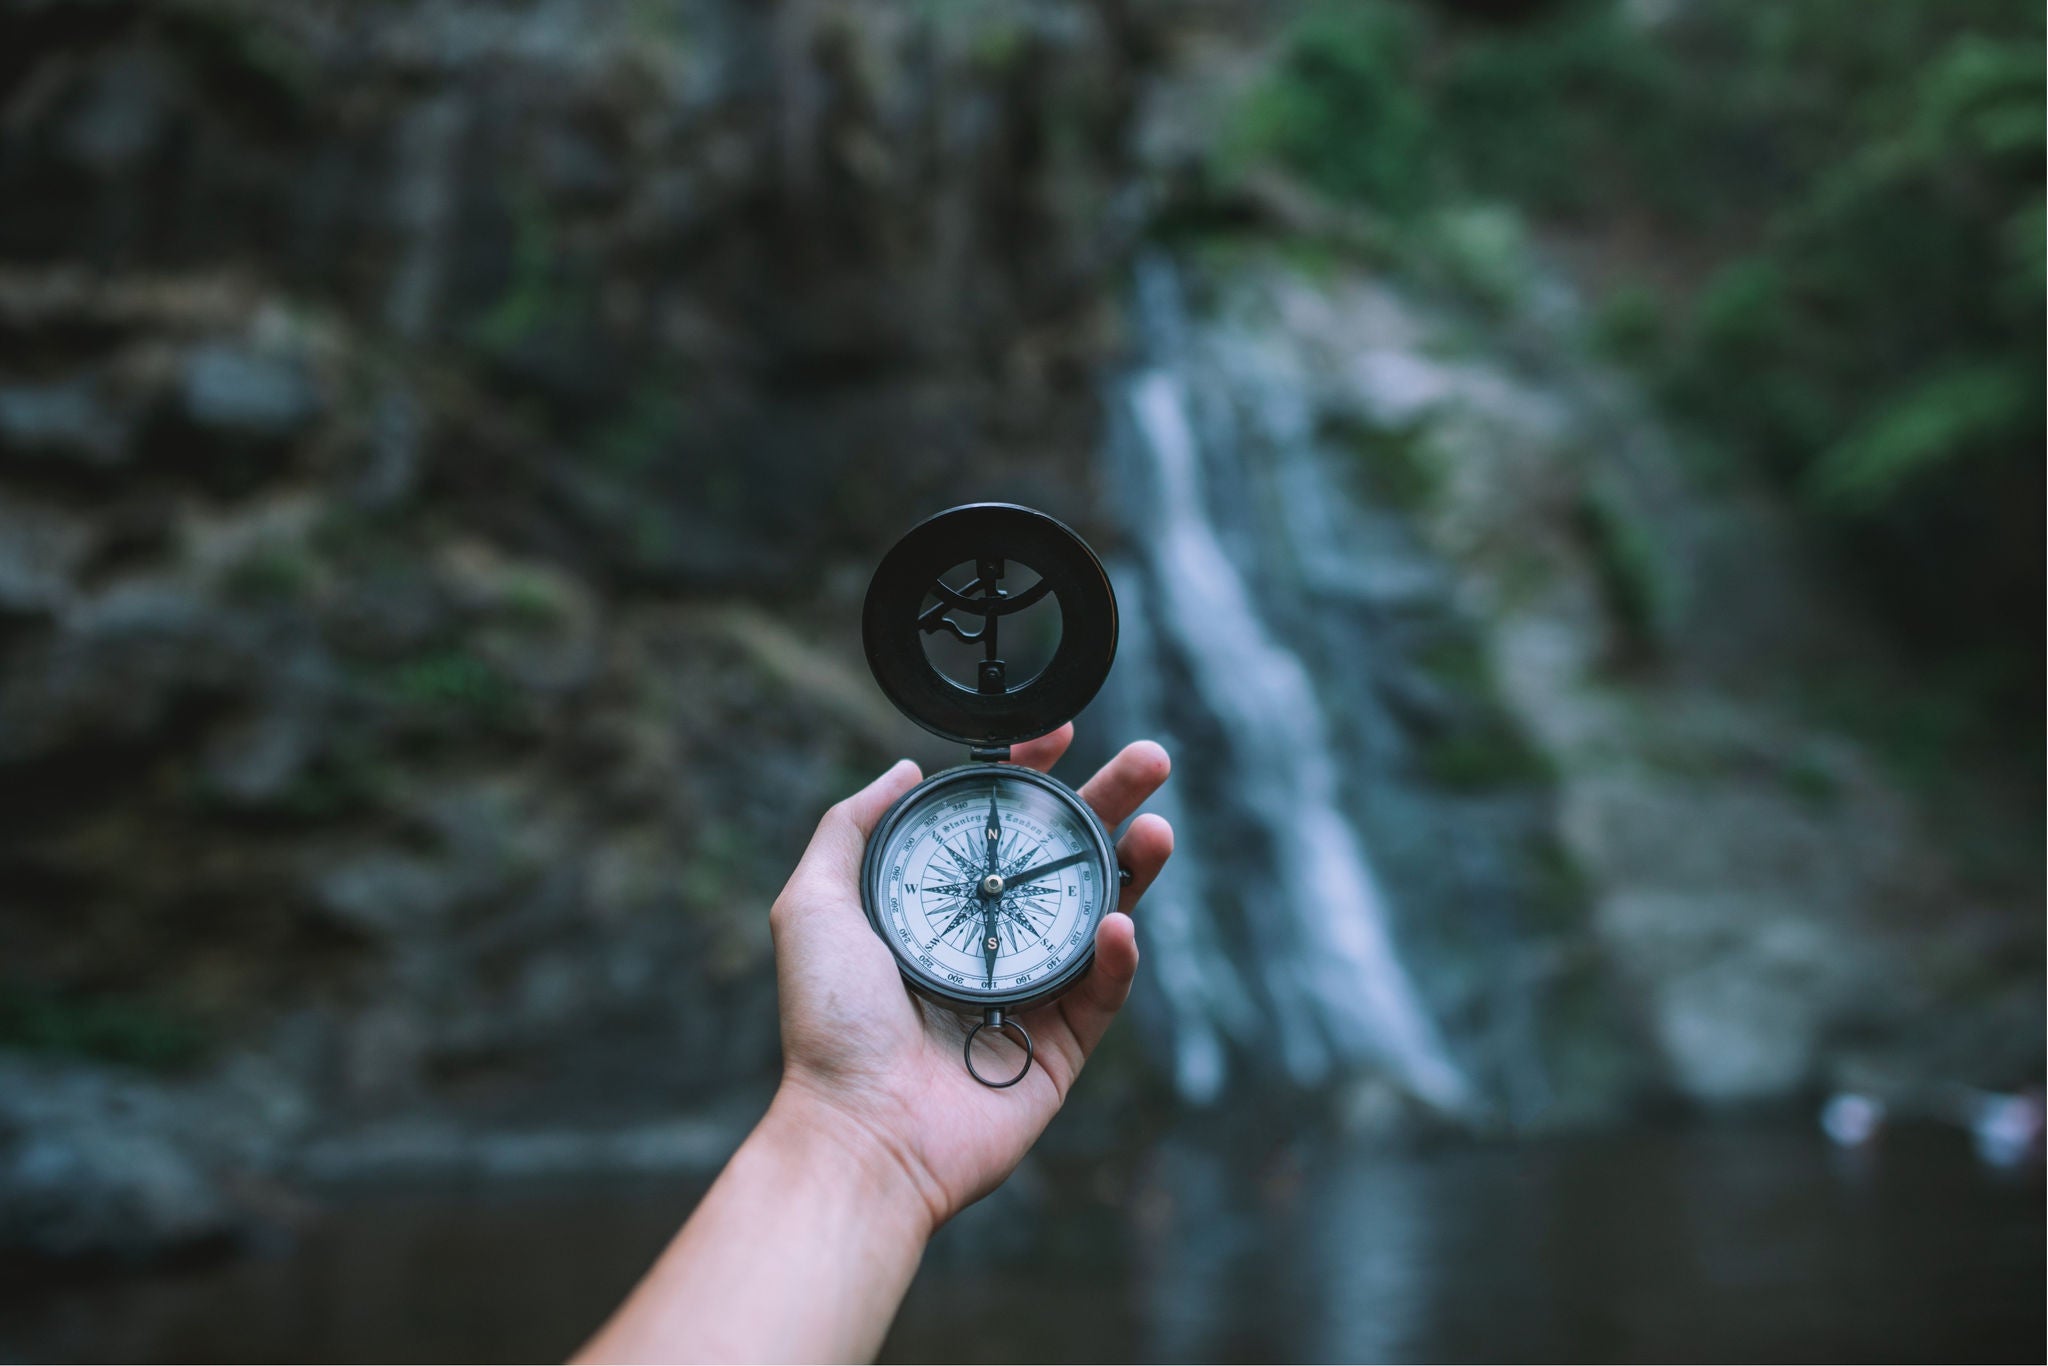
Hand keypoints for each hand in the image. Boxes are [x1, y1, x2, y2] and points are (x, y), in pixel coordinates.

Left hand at [769, 723, 1172, 1230]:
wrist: (859, 1130)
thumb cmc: (829, 1023)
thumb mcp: (813, 903)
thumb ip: (851, 828)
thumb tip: (904, 769)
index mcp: (938, 907)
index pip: (998, 828)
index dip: (1032, 779)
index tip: (1062, 733)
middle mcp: (988, 942)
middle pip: (1063, 859)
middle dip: (1109, 807)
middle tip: (1150, 762)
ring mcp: (1029, 994)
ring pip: (1098, 917)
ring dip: (1132, 869)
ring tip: (1156, 831)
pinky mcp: (1059, 1048)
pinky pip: (1102, 992)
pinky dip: (1118, 956)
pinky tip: (1121, 924)